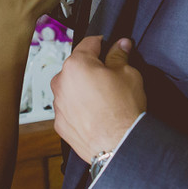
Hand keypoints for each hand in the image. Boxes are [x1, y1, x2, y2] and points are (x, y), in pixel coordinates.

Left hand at [51, 36, 145, 160]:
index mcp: (76, 64)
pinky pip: (69, 108)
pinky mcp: (60, 124)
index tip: (111, 48)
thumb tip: (120, 46)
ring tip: (105, 101)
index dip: (104, 44)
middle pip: (78, 67)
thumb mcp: (128, 74)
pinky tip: (97, 114)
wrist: (118, 145)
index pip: (89, 43)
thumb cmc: (123, 111)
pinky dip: (80, 109)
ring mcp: (58, 105)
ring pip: (72, 88)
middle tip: (111, 79)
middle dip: (92, 69)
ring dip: (84, 90)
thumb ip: (119, 56)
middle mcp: (61, 83)